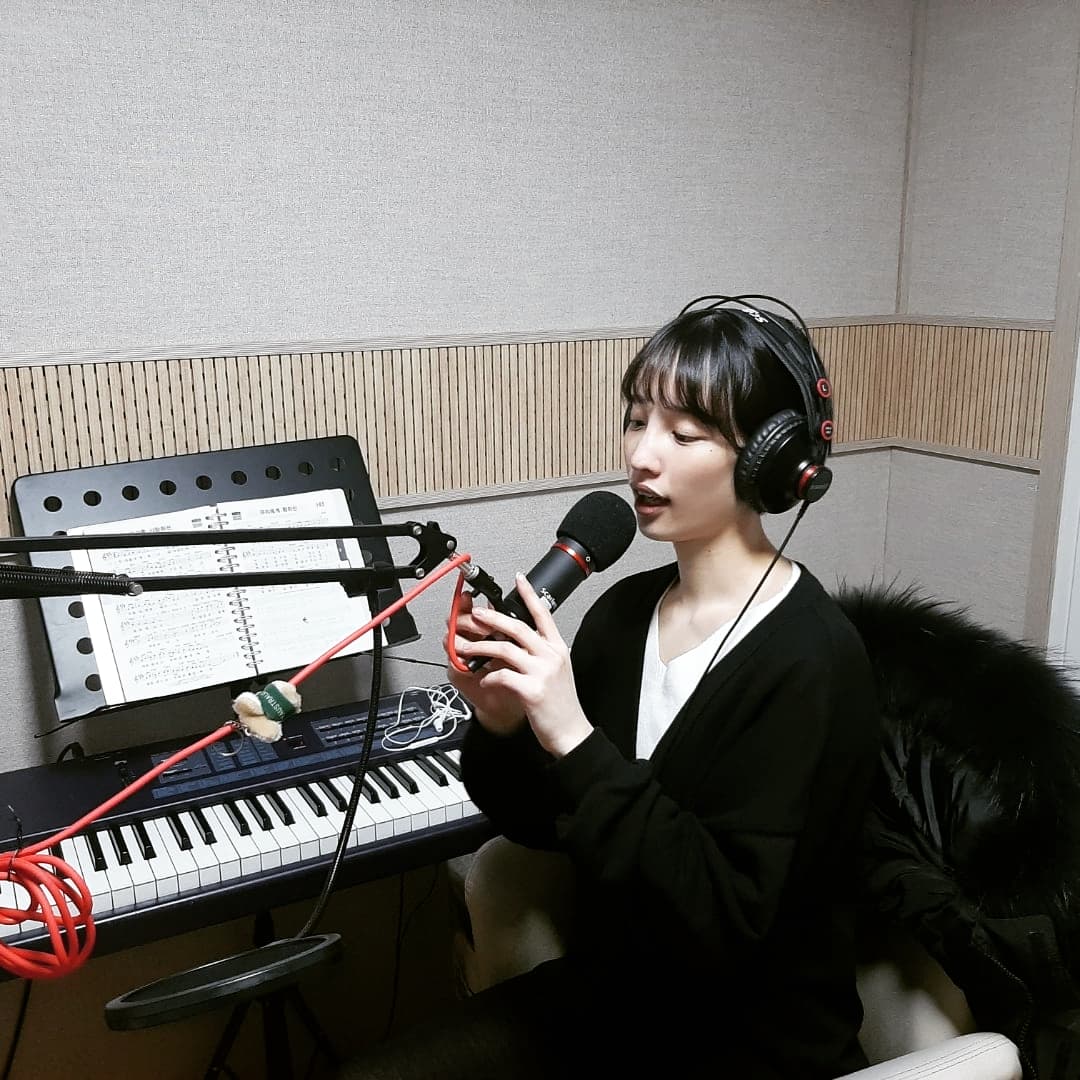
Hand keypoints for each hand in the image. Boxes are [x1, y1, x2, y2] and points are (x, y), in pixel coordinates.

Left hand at [454, 573, 592, 757]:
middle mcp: (551, 656)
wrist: (571, 732)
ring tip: (465, 647)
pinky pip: (502, 675)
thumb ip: (543, 652)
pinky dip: (488, 676)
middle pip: (517, 627)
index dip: (529, 594)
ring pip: (504, 649)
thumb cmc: (562, 704)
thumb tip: (521, 638)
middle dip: (492, 617)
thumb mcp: (558, 670)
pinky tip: (483, 680)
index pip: (543, 614)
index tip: (518, 578)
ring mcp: (542, 672)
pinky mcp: (531, 690)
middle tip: (476, 613)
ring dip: (480, 647)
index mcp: (558, 648)